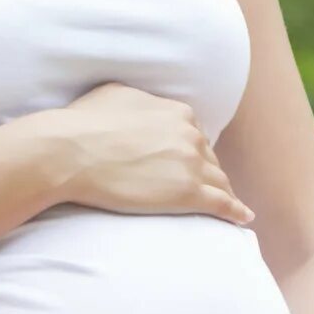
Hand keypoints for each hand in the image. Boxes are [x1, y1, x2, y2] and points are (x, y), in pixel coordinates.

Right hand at [20, 84, 255, 225]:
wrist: (70, 152)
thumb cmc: (83, 123)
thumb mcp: (116, 95)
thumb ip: (141, 101)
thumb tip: (142, 104)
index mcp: (178, 113)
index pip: (196, 135)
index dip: (192, 151)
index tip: (189, 163)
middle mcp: (191, 135)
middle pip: (209, 159)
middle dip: (207, 172)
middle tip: (204, 187)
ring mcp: (192, 165)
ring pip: (219, 181)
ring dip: (223, 192)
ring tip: (228, 205)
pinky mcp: (188, 193)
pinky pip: (222, 204)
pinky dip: (235, 212)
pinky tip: (243, 218)